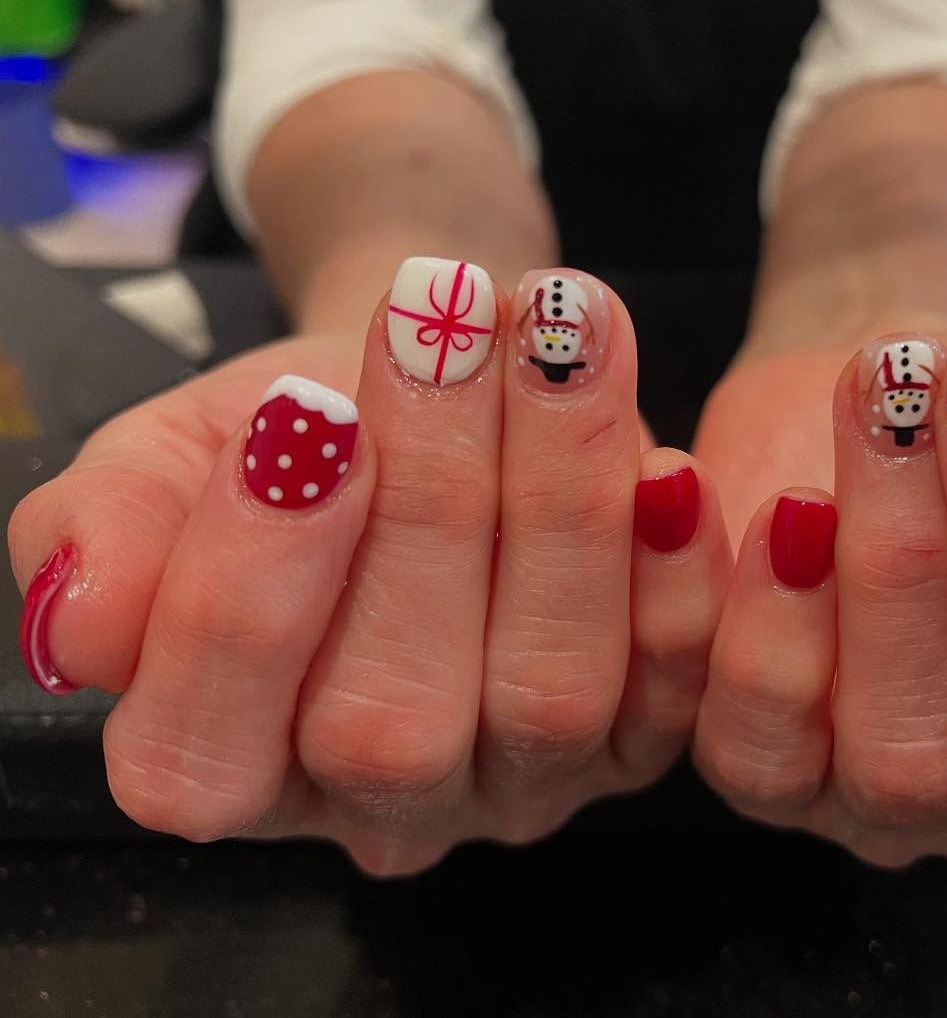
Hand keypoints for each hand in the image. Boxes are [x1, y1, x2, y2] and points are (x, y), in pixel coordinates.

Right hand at [9, 264, 729, 874]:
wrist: (432, 387)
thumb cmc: (294, 430)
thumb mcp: (171, 456)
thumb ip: (107, 530)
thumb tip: (81, 623)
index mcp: (231, 767)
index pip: (204, 751)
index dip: (246, 589)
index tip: (303, 414)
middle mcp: (381, 809)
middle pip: (390, 722)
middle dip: (425, 505)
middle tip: (440, 325)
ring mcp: (521, 786)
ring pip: (544, 693)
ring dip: (559, 503)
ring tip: (560, 334)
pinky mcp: (641, 743)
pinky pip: (677, 691)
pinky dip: (674, 578)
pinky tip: (665, 465)